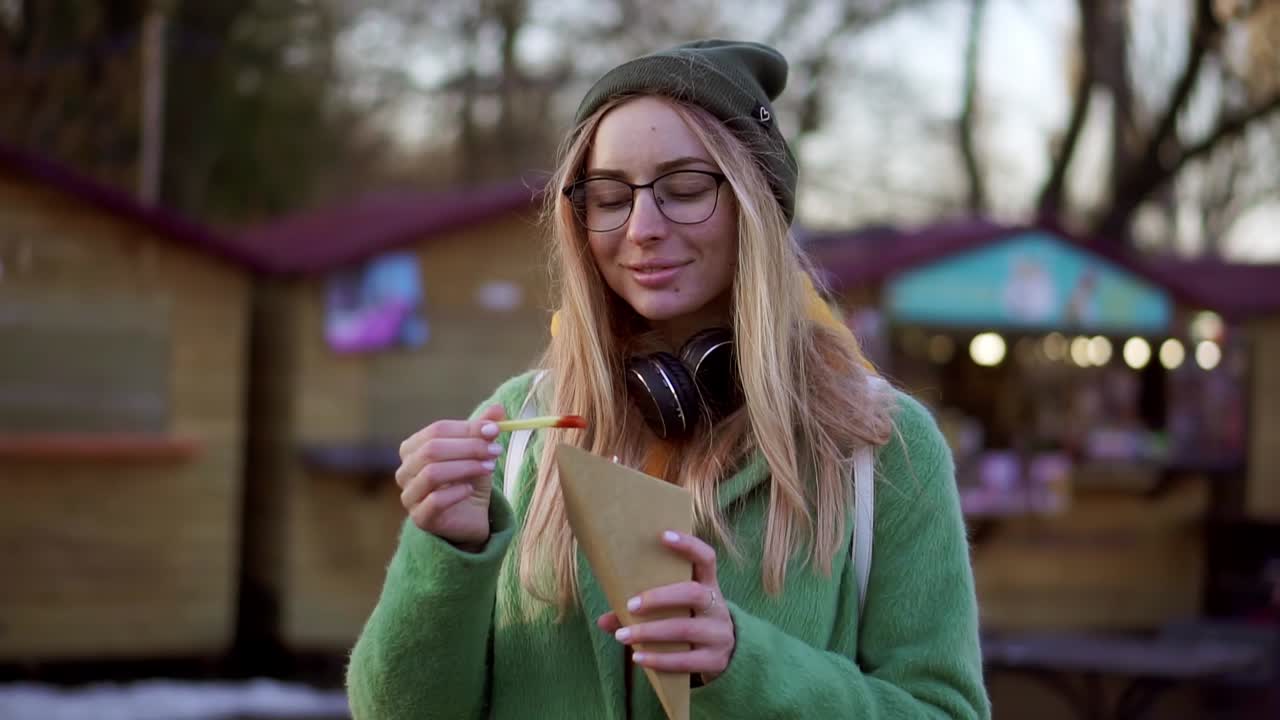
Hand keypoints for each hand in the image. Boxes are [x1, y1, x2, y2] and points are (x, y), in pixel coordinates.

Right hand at [395, 403, 505, 546]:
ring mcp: (409, 495)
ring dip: (465, 467)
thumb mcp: (478, 452)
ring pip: (432, 474)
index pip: (437, 430)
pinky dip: (456, 492)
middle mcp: (405, 470)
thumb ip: (484, 430)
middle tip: (495, 450)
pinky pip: (434, 501)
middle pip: (432, 449)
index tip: (494, 430)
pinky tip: (470, 490)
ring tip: (489, 467)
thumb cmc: (468, 480)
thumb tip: (498, 408)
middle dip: (468, 448)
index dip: (466, 428)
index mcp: (413, 448)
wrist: (470, 518)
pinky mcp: (420, 518)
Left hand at [597, 530, 734, 683]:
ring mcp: (719, 634)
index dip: (688, 546)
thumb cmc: (690, 621)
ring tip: (622, 635)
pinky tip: (638, 658)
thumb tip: (602, 620)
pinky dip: (659, 659)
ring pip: (685, 629)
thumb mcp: (677, 610)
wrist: (729, 653)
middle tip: (630, 604)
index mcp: (709, 585)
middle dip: (658, 598)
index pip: (706, 558)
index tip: (663, 535)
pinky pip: (686, 660)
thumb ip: (642, 610)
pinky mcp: (715, 660)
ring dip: (650, 632)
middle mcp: (717, 606)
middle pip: (693, 593)